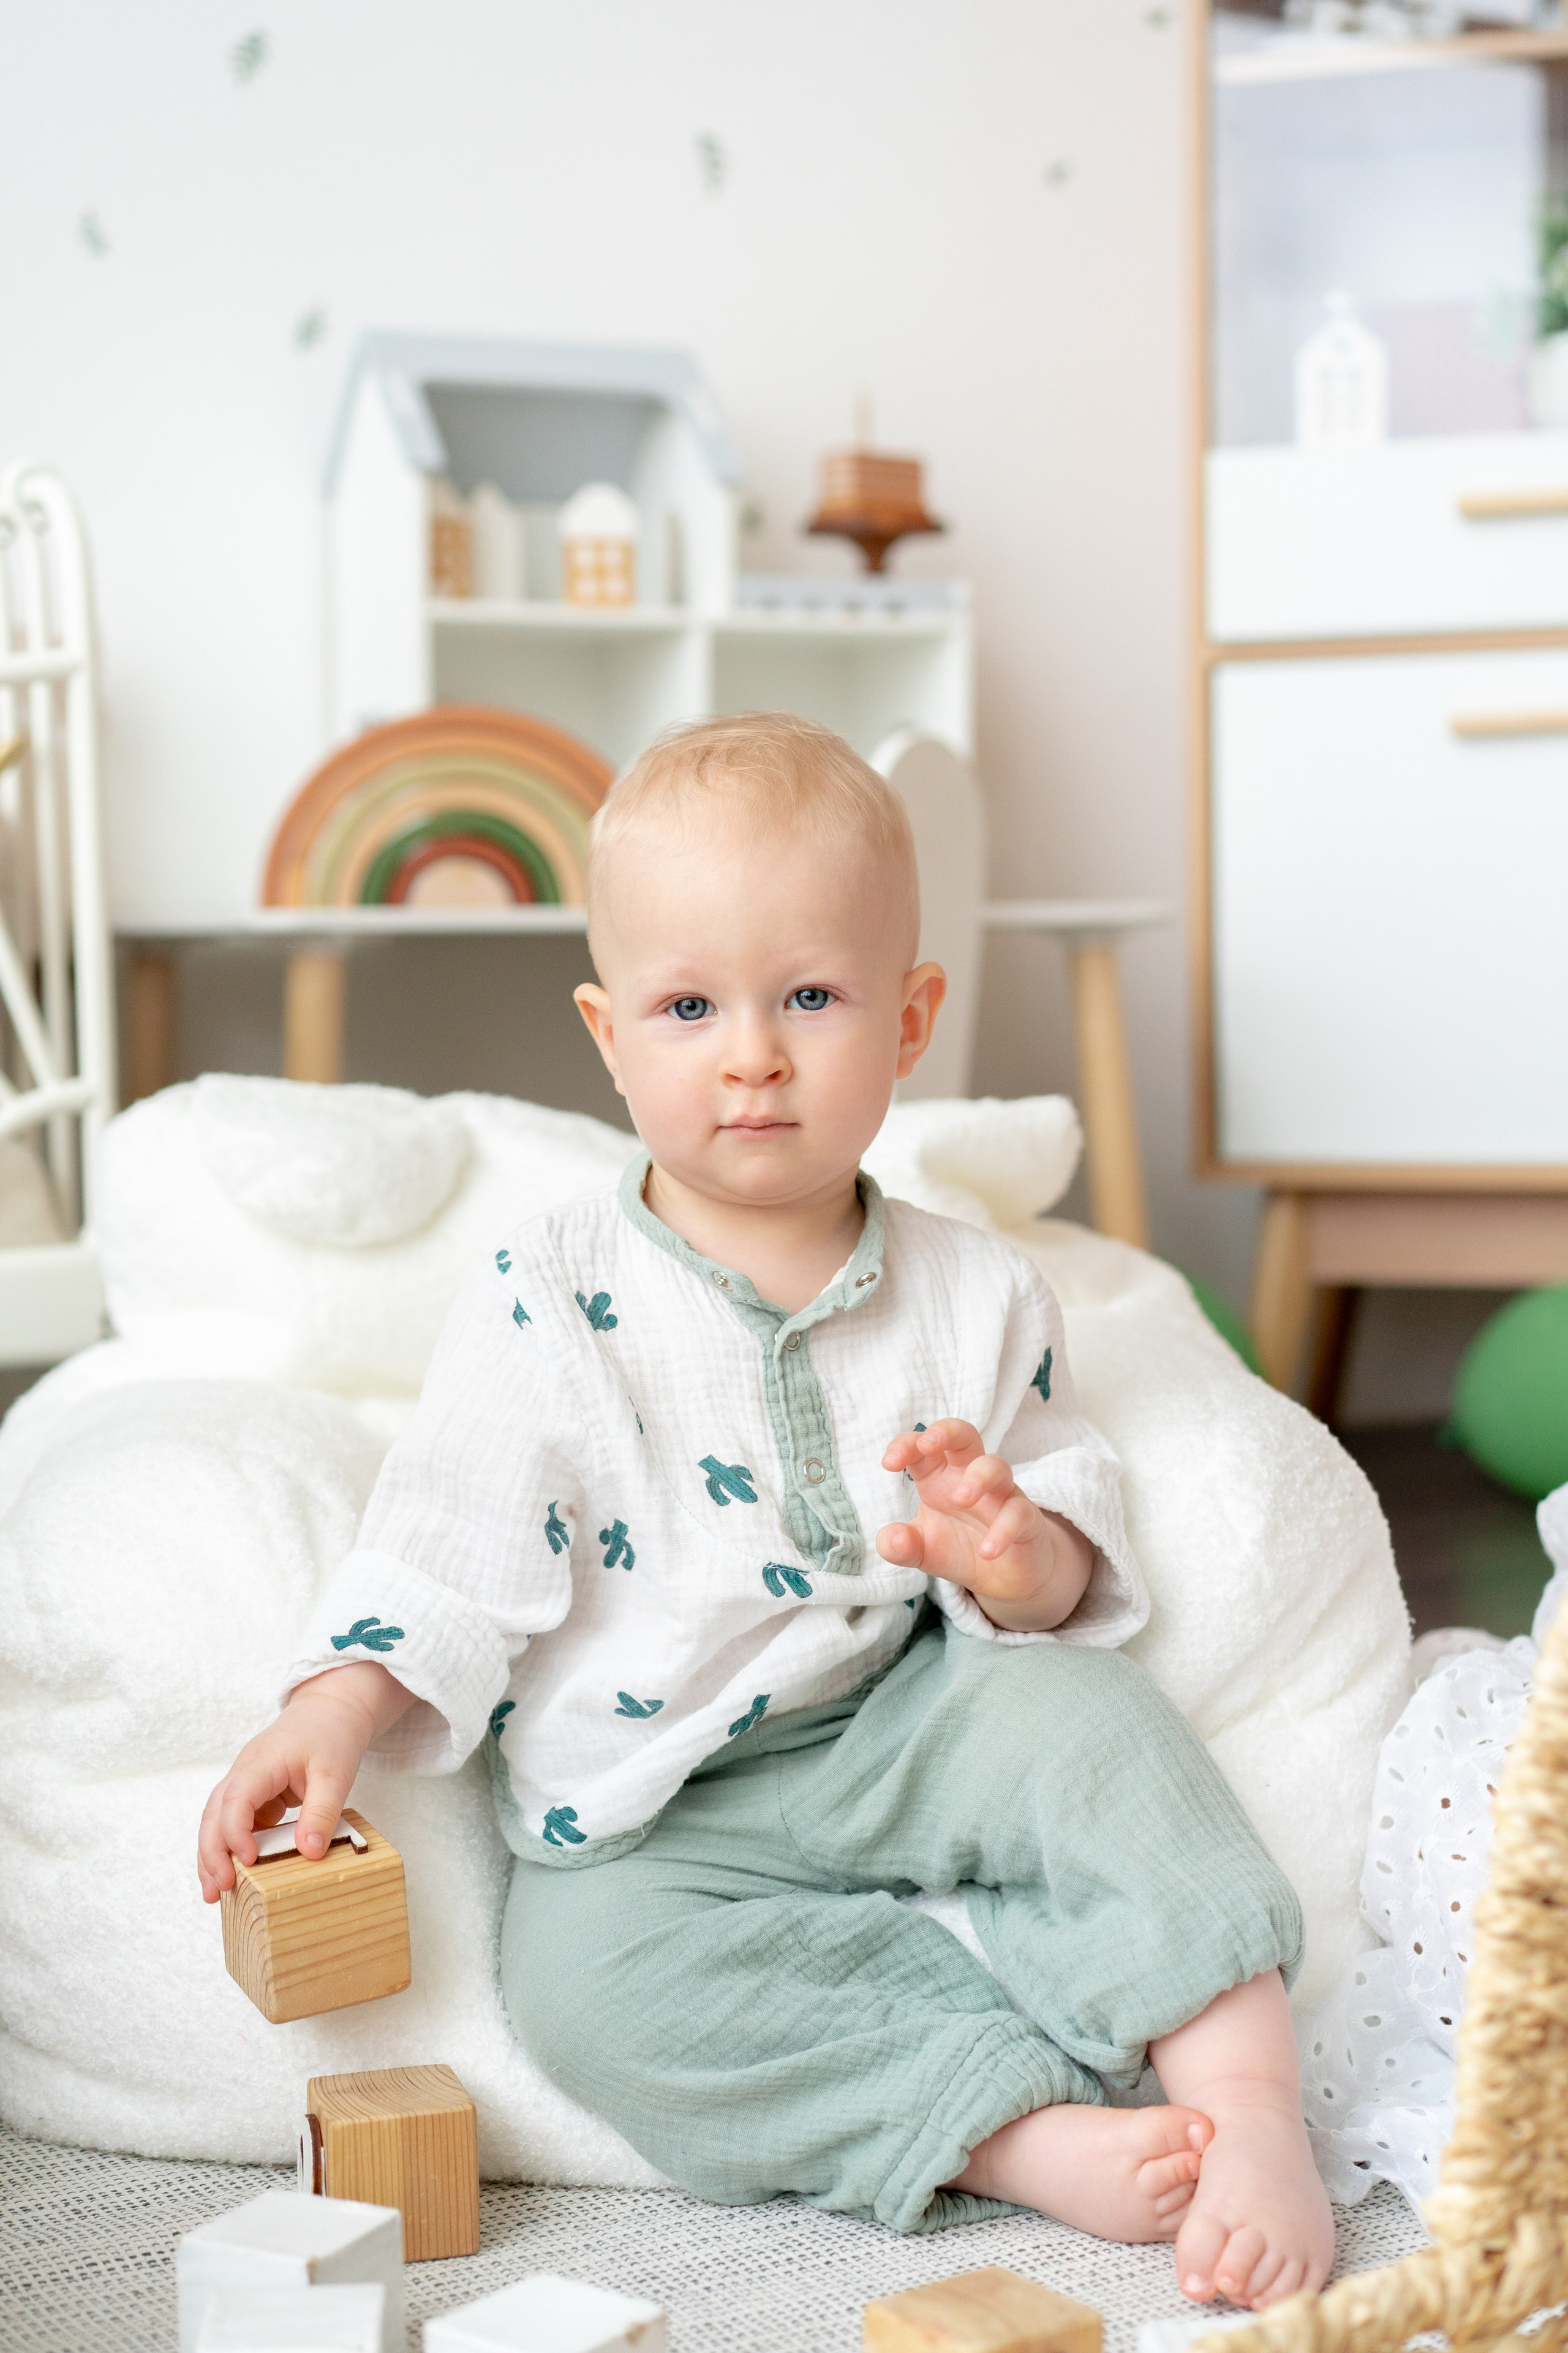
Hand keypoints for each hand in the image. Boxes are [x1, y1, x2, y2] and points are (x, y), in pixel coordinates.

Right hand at [196, 1662, 411, 1902]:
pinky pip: (235, 1823)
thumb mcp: (336, 1773)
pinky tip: (235, 1874)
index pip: (236, 1798)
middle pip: (214, 1813)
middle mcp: (244, 1772)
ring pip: (217, 1820)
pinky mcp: (253, 1796)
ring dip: (212, 1855)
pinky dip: (230, 1848)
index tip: (248, 1860)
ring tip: (214, 1892)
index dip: (236, 1832)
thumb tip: (309, 1853)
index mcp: (263, 1761)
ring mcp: (245, 1784)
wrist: (330, 1711)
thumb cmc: (332, 1735)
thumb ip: (322, 1812)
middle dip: (211, 1853)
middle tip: (217, 1890)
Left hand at [877, 1417, 1093, 1631]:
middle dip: (946, 1432)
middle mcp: (970, 1477)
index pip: (923, 1448)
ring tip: (961, 1499)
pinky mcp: (1026, 1519)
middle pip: (964, 1435)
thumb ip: (901, 1546)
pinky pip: (1019, 1514)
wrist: (1004, 1577)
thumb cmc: (960, 1549)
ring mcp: (1000, 1495)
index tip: (889, 1463)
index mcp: (939, 1477)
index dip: (906, 1445)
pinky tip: (987, 1552)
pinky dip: (1003, 1530)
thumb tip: (889, 1538)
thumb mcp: (923, 1552)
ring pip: (996, 1466)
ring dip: (978, 1477)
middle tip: (928, 1445)